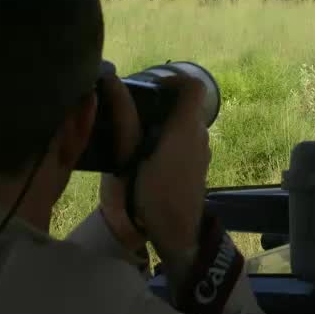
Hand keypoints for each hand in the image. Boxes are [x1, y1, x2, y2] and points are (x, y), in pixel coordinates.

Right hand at [98, 71, 211, 270]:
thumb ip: (124, 119)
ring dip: (167, 120)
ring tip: (138, 129)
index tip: (151, 86)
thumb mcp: (131, 157)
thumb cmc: (154, 194)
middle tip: (136, 107)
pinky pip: (187, 140)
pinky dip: (171, 137)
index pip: (194, 86)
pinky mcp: (200, 165)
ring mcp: (203, 151)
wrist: (178, 235)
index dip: (174, 79)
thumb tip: (111, 82)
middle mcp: (200, 135)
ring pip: (188, 123)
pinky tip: (149, 151)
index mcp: (186, 128)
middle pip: (188, 104)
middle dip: (164, 100)